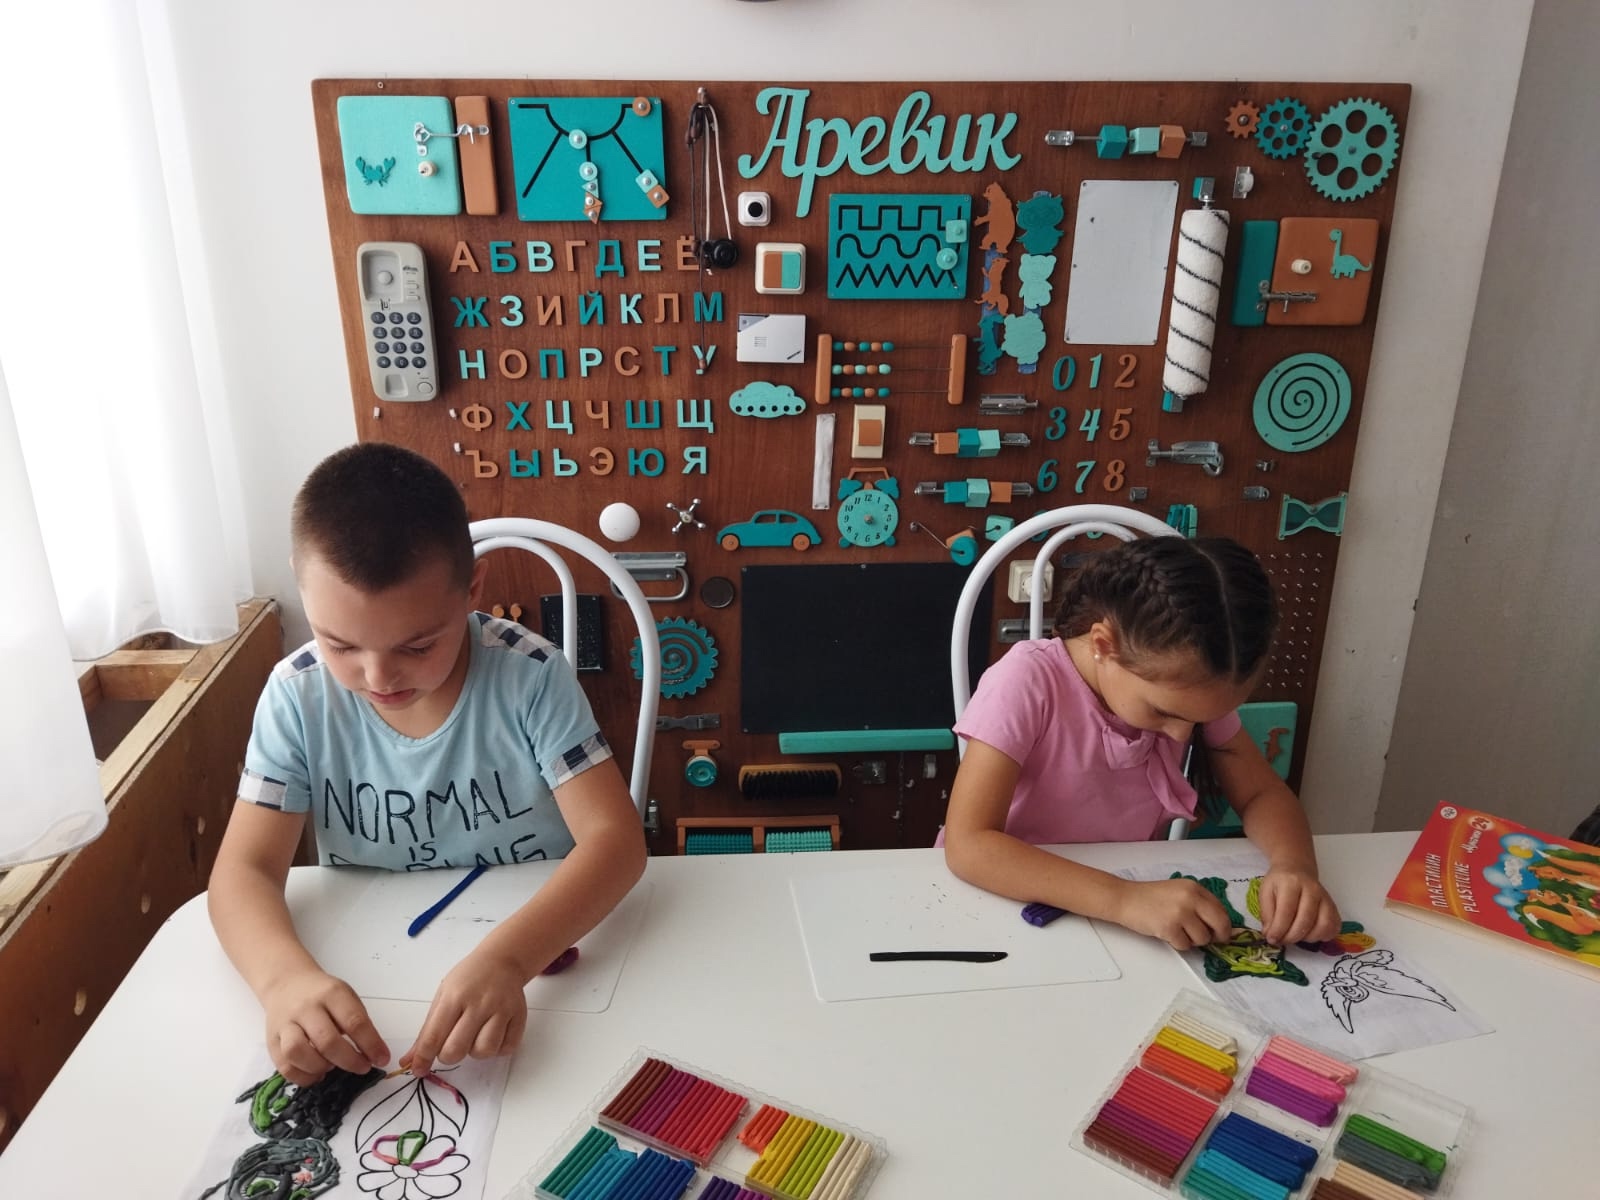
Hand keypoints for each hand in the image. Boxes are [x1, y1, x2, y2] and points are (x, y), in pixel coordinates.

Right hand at [261, 969, 388, 1085]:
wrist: (287, 984)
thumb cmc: (323, 994)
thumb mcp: (346, 997)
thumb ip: (359, 1023)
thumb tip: (375, 1055)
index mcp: (331, 993)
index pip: (354, 1021)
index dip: (370, 1044)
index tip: (382, 1058)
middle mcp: (306, 1008)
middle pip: (326, 1040)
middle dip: (349, 1060)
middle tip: (362, 1067)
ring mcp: (285, 1024)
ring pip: (298, 1052)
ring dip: (320, 1067)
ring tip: (332, 1067)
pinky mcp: (271, 1041)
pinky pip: (284, 1066)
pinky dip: (303, 1076)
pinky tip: (317, 1073)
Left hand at [401, 948, 527, 1073]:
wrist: (502, 960)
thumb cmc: (468, 979)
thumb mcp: (443, 996)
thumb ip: (428, 1030)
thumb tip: (410, 1061)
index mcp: (455, 997)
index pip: (434, 1036)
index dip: (423, 1058)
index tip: (418, 1069)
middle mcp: (479, 1003)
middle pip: (457, 1049)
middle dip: (448, 1056)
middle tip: (451, 1045)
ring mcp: (502, 1010)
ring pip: (484, 1051)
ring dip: (475, 1051)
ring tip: (475, 1037)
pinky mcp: (519, 1016)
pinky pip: (506, 1049)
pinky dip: (497, 1049)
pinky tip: (492, 1035)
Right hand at [1114, 878, 1234, 949]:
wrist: (1125, 899)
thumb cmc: (1150, 897)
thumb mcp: (1178, 891)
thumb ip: (1198, 903)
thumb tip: (1218, 925)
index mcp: (1195, 888)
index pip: (1222, 910)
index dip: (1224, 925)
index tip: (1221, 932)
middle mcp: (1190, 898)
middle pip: (1220, 924)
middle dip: (1218, 936)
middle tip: (1211, 940)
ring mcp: (1180, 913)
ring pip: (1202, 938)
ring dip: (1193, 941)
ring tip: (1178, 931)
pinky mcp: (1169, 928)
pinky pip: (1185, 946)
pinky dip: (1178, 944)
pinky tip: (1168, 934)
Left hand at [1257, 868, 1340, 945]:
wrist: (1297, 869)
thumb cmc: (1280, 882)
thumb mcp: (1266, 893)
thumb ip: (1267, 914)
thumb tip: (1271, 936)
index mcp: (1291, 883)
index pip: (1287, 911)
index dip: (1278, 930)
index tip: (1271, 939)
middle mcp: (1312, 889)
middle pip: (1305, 920)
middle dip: (1291, 937)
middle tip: (1282, 940)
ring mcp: (1325, 898)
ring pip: (1323, 926)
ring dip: (1308, 938)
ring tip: (1296, 935)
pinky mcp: (1334, 906)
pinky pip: (1334, 926)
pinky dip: (1323, 936)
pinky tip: (1310, 934)